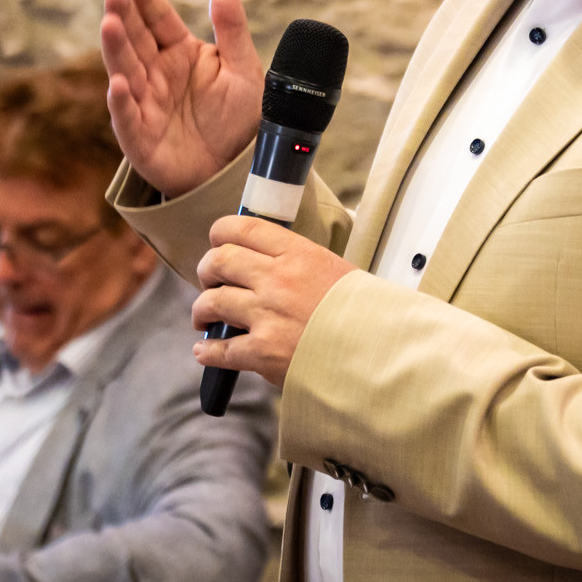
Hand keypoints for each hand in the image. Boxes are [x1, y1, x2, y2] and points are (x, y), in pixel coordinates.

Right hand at [101, 0, 265, 197]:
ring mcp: (144, 104)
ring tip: (109, 25)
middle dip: (123, 17)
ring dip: (115, 50)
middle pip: (136, 41)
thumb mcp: (243, 67)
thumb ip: (231, 25)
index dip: (148, 0)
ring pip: (125, 72)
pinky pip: (127, 118)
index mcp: (179, 53)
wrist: (237, 169)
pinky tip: (116, 84)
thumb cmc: (237, 117)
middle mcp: (156, 74)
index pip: (160, 21)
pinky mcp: (139, 137)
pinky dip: (120, 102)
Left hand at [192, 214, 357, 388]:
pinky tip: (205, 351)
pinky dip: (208, 352)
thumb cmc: (365, 313)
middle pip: (218, 261)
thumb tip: (276, 257)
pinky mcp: (264, 352)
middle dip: (206, 270)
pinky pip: (221, 349)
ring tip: (203, 317)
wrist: (380, 353)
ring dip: (202, 310)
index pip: (242, 228)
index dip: (219, 232)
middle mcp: (277, 280)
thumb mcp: (337, 270)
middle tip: (209, 280)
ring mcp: (268, 316)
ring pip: (212, 302)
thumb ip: (302, 261)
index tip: (216, 241)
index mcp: (298, 253)